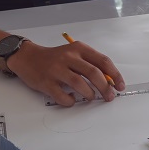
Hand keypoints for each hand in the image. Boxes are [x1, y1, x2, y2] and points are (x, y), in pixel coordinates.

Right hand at [8, 40, 124, 106]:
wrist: (27, 57)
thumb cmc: (55, 57)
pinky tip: (72, 99)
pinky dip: (71, 101)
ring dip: (90, 94)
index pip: (103, 61)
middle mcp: (68, 57)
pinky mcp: (46, 83)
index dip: (115, 75)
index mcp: (79, 48)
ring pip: (80, 84)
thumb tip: (109, 80)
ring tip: (91, 97)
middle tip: (109, 96)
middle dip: (105, 88)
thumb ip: (90, 64)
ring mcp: (56, 70)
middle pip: (94, 73)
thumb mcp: (74, 53)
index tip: (120, 85)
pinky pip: (63, 96)